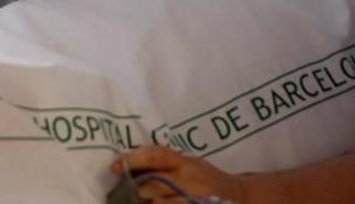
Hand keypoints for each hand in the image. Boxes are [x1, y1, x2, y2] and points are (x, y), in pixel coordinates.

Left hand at [112, 146, 248, 202]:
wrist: (241, 197)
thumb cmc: (208, 179)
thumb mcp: (191, 164)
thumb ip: (167, 164)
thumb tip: (131, 165)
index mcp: (186, 163)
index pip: (155, 155)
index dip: (132, 160)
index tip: (113, 167)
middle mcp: (190, 180)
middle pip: (153, 184)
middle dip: (138, 190)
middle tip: (130, 193)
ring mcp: (193, 199)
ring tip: (146, 201)